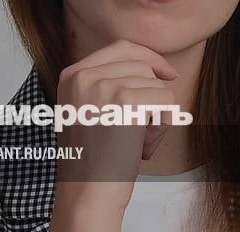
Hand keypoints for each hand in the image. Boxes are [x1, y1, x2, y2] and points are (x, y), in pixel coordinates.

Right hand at [48, 39, 178, 230]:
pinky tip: (144, 145)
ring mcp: (102, 86)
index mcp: (71, 74)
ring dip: (157, 115)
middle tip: (144, 127)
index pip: (121, 47)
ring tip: (137, 141)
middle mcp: (83, 75)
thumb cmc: (94, 159)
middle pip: (142, 65)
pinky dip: (164, 124)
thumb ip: (107, 84)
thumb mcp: (88, 110)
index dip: (150, 58)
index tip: (168, 73)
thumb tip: (151, 63)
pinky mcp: (124, 101)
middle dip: (153, 94)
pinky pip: (166, 100)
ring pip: (156, 85)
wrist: (87, 192)